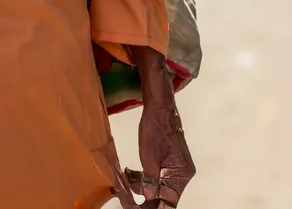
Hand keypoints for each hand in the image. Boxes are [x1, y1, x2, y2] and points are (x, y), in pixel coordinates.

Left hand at [126, 48, 194, 206]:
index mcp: (180, 175)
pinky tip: (130, 172)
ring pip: (157, 185)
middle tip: (126, 198)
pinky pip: (156, 174)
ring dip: (140, 185)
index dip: (153, 208)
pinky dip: (143, 175)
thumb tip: (148, 198)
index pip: (169, 203)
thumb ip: (150, 182)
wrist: (158, 106)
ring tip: (124, 180)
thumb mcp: (149, 159)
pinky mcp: (168, 160)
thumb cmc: (155, 128)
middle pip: (163, 196)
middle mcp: (181, 174)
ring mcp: (175, 166)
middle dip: (144, 198)